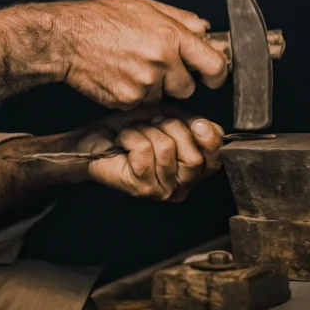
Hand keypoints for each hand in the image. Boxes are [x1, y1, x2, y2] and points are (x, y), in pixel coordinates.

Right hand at [0, 0, 228, 112]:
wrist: (66, 39)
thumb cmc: (100, 18)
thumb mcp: (143, 6)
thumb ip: (178, 18)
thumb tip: (203, 28)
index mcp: (170, 36)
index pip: (214, 65)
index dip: (215, 73)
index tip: (210, 75)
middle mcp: (161, 61)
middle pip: (187, 86)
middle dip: (176, 79)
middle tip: (155, 64)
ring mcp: (144, 84)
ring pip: (162, 96)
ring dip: (153, 87)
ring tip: (130, 66)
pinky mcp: (128, 101)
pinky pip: (141, 104)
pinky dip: (133, 95)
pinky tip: (119, 76)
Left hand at [87, 112, 224, 202]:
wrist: (93, 142)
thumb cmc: (129, 130)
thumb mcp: (165, 119)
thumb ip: (189, 123)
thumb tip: (207, 126)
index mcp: (191, 171)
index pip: (215, 162)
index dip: (210, 141)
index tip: (199, 122)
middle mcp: (180, 186)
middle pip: (193, 158)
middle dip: (173, 128)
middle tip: (153, 123)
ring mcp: (161, 190)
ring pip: (167, 150)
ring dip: (147, 130)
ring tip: (135, 131)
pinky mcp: (141, 187)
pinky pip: (144, 151)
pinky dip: (131, 136)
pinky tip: (124, 139)